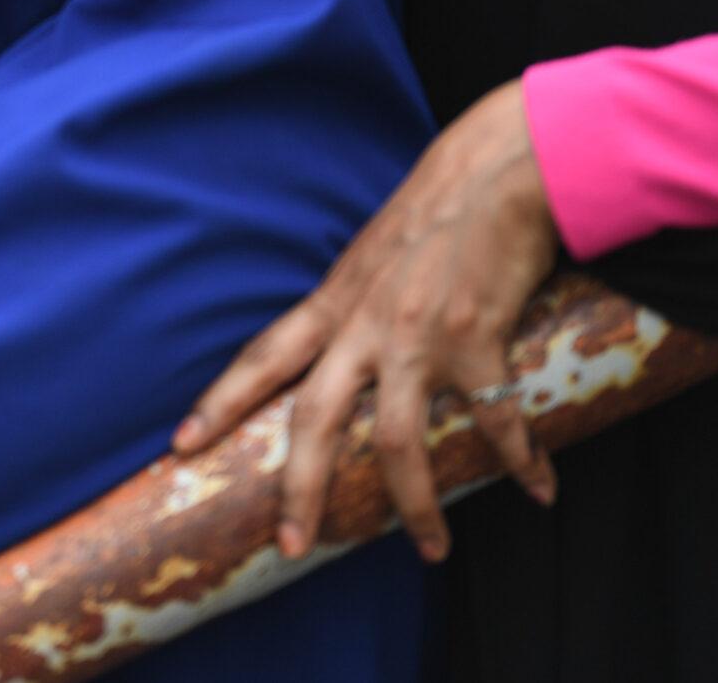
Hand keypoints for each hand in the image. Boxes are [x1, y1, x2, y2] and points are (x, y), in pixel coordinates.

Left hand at [172, 80, 561, 561]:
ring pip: (399, 444)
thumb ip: (353, 303)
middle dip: (299, 491)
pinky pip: (496, 422)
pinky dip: (520, 462)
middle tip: (292, 546)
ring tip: (431, 549)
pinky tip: (537, 487)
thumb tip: (344, 345)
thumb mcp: (371, 256)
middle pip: (313, 422)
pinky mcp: (474, 342)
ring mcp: (416, 338)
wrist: (495, 168)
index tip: (181, 446)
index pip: (261, 359)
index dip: (218, 404)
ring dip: (415, 507)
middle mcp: (363, 326)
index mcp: (333, 303)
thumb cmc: (436, 211)